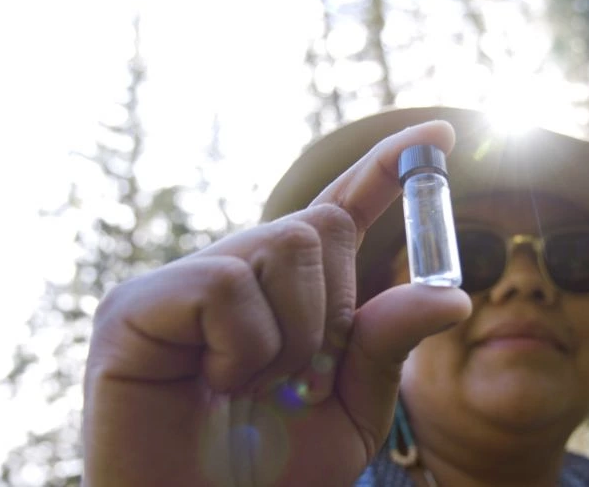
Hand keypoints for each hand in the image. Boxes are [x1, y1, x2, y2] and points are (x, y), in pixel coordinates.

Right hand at [82, 121, 472, 486]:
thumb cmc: (269, 472)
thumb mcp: (349, 411)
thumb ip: (386, 345)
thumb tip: (451, 294)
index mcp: (284, 297)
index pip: (339, 213)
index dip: (385, 171)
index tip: (439, 135)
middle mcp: (234, 276)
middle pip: (320, 225)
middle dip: (334, 308)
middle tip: (299, 379)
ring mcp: (182, 285)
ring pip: (283, 243)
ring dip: (295, 334)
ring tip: (253, 388)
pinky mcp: (137, 304)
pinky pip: (227, 281)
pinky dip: (246, 345)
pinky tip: (214, 382)